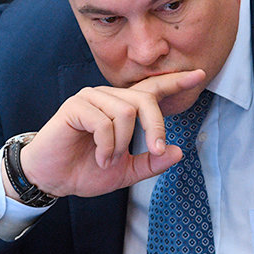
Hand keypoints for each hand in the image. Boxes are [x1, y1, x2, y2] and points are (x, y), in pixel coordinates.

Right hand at [3, 69, 205, 199]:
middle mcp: (110, 96)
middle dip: (156, 126)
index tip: (200, 75)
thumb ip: (151, 162)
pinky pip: (105, 121)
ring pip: (126, 111)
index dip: (176, 82)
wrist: (53, 178)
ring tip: (109, 159)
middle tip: (155, 150)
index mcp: (123, 107)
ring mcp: (92, 97)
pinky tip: (99, 156)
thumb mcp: (126, 171)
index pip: (153, 90)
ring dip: (122, 144)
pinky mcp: (76, 105)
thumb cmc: (86, 170)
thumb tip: (178, 151)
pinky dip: (107, 145)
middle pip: (145, 99)